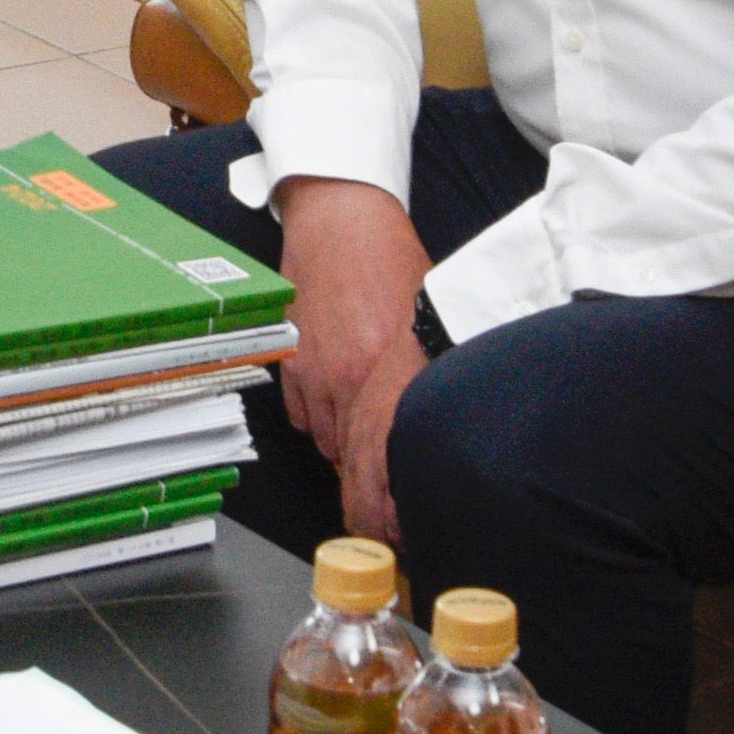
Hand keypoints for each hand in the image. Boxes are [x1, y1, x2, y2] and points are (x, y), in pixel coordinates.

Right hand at [278, 181, 431, 554]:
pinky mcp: (291, 364)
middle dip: (369, 470)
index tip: (401, 513)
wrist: (341, 220)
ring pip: (327, 441)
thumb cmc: (389, 261)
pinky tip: (334, 399)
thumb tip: (442, 413)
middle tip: (384, 479)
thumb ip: (424, 369)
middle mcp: (349, 377)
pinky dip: (317, 417)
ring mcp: (314, 372)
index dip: (392, 490)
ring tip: (362, 426)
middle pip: (356, 457)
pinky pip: (303, 418)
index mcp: (388, 368)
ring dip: (344, 441)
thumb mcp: (423, 315)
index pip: (388, 451)